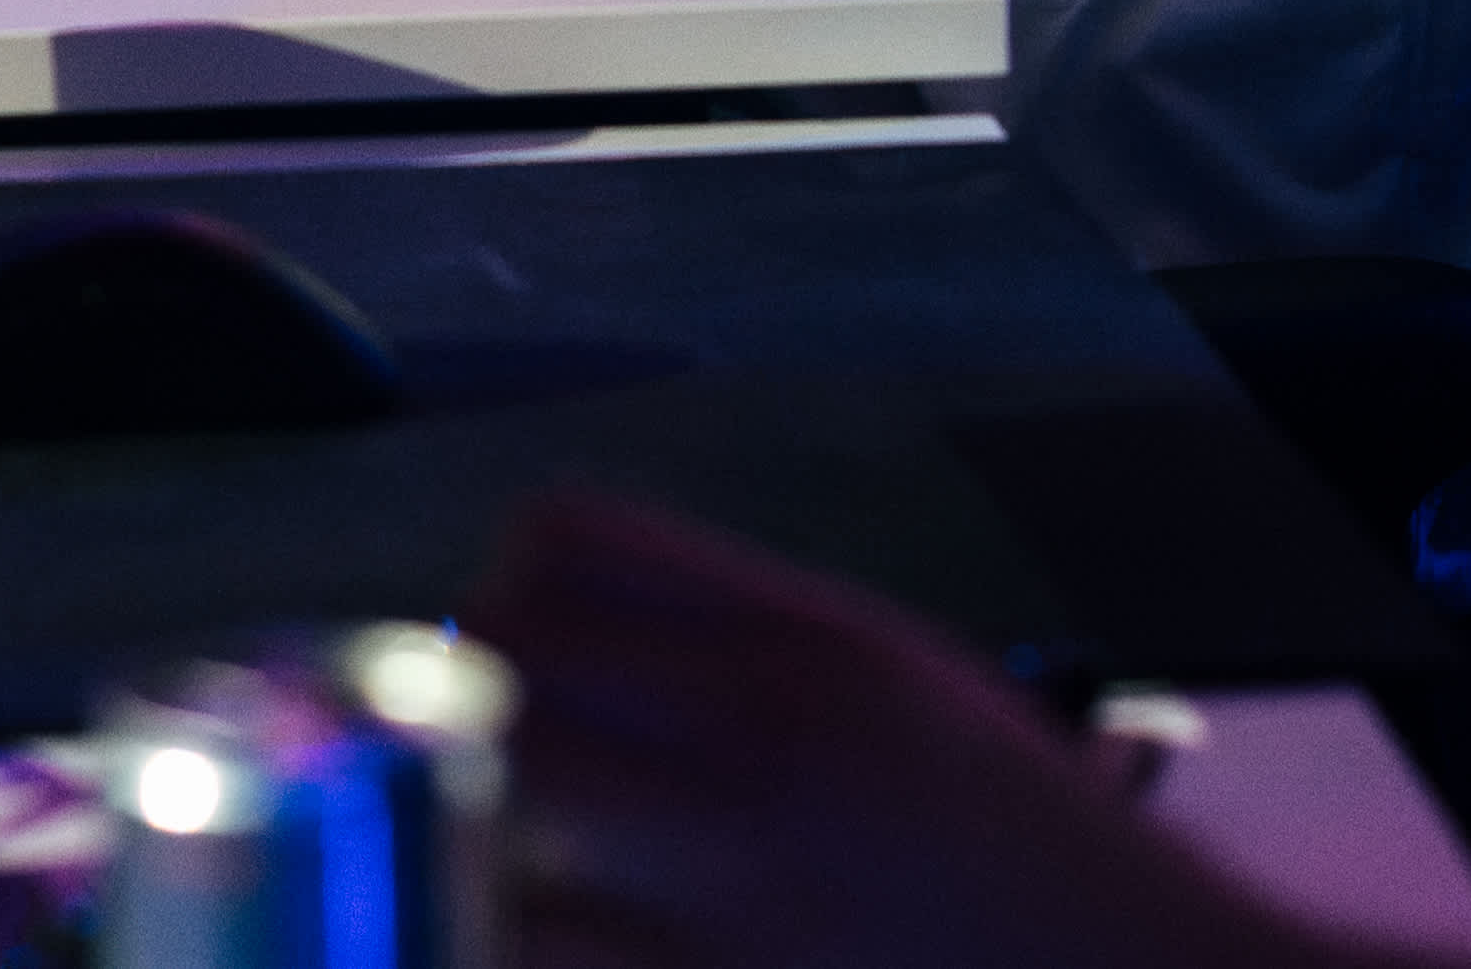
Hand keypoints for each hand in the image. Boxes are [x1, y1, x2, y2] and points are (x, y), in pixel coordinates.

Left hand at [467, 492, 1334, 968]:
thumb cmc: (1021, 849)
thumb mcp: (906, 682)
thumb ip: (739, 633)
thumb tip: (539, 600)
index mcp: (812, 648)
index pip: (561, 543)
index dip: (505, 587)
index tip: (510, 649)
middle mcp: (765, 755)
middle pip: (491, 673)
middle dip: (450, 714)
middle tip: (465, 767)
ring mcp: (734, 904)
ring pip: (476, 844)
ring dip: (461, 858)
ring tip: (485, 874)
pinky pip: (538, 962)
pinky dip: (512, 946)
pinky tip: (554, 941)